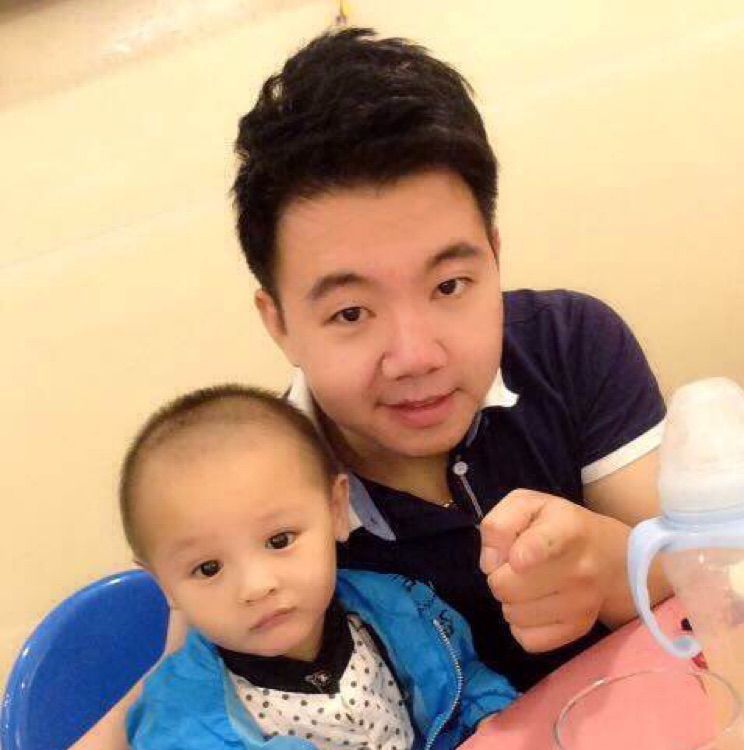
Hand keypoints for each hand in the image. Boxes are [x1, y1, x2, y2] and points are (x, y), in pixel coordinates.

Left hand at [478, 489, 629, 651]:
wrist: (609, 555)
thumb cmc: (557, 525)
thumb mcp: (527, 504)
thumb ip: (499, 524)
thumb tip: (491, 563)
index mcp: (566, 528)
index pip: (537, 548)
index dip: (518, 556)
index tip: (516, 559)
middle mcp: (579, 568)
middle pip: (506, 587)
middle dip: (499, 576)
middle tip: (512, 568)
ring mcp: (581, 603)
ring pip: (513, 615)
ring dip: (510, 601)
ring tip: (525, 585)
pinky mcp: (578, 630)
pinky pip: (527, 639)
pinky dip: (522, 625)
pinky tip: (534, 606)